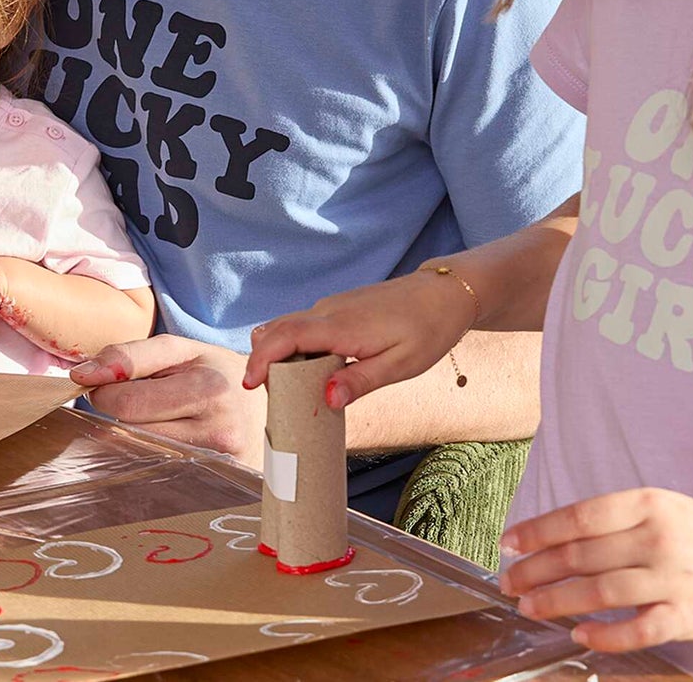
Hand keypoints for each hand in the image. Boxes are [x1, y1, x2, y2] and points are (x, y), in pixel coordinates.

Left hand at [69, 336, 264, 464]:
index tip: (85, 378)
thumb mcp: (183, 350)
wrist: (274, 410)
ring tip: (153, 417)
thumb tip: (82, 375)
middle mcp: (219, 427)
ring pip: (142, 453)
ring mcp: (221, 463)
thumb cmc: (217, 375)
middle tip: (129, 396)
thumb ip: (132, 355)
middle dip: (117, 409)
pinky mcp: (220, 486)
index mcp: (208, 386)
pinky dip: (150, 457)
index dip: (101, 388)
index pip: (128, 401)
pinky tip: (164, 442)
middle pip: (131, 430)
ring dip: (132, 434)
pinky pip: (162, 475)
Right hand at [243, 270, 473, 407]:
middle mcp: (328, 311)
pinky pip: (303, 325)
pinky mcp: (336, 308)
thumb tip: (327, 399)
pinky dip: (293, 346)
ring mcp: (331, 306)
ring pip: (287, 326)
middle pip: (277, 330)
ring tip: (287, 387)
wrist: (443, 294)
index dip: (262, 359)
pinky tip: (310, 369)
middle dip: (263, 361)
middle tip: (269, 394)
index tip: (249, 383)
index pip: (286, 337)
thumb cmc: (427, 330)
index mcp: (341, 326)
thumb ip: (360, 381)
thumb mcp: (400, 366)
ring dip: (277, 353)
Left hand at [502, 489, 692, 650]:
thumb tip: (554, 535)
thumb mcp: (659, 507)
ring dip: (557, 601)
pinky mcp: (690, 616)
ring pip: (601, 592)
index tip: (507, 544)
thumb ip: (612, 520)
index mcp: (644, 504)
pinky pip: (640, 629)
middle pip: (581, 556)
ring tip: (529, 607)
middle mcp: (655, 538)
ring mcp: (673, 579)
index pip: (576, 517)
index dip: (536, 531)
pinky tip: (580, 636)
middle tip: (509, 582)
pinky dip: (606, 635)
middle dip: (536, 570)